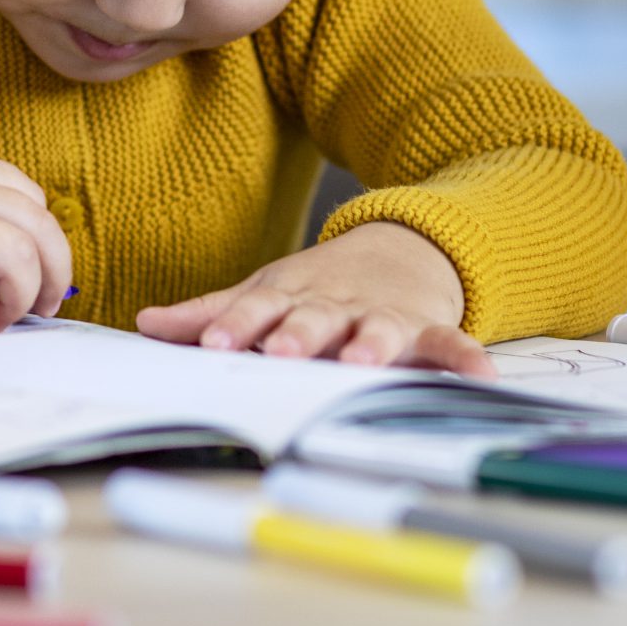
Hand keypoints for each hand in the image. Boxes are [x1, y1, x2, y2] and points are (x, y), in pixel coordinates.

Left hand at [133, 222, 493, 375]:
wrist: (397, 250)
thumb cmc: (315, 288)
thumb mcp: (261, 292)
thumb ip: (210, 312)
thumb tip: (145, 324)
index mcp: (288, 297)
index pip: (256, 308)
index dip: (236, 323)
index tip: (213, 340)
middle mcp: (334, 304)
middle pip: (312, 318)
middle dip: (297, 334)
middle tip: (281, 350)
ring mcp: (381, 314)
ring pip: (377, 328)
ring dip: (371, 343)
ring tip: (364, 361)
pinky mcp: (426, 327)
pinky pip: (448, 344)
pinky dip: (465, 358)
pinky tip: (481, 375)